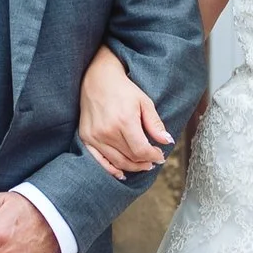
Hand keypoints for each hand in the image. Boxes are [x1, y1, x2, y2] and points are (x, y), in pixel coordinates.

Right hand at [78, 44, 172, 178]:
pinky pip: (99, 161)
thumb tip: (167, 142)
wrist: (97, 79)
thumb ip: (155, 124)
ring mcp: (95, 136)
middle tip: (153, 161)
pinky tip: (121, 173)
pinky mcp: (86, 138)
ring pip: (117, 162)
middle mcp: (108, 131)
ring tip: (142, 165)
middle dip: (145, 162)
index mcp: (124, 121)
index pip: (141, 150)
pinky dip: (111, 169)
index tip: (160, 156)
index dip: (153, 156)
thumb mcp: (144, 102)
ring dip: (132, 167)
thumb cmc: (124, 89)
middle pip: (130, 157)